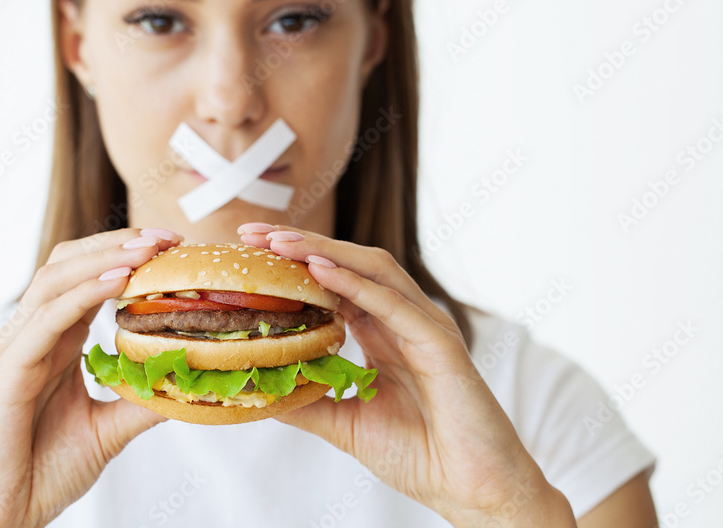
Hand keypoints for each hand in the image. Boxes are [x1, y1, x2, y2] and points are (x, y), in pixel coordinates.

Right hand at [0, 228, 181, 527]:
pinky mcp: (7, 369)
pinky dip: (82, 294)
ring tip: (147, 248)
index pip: (86, 278)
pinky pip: (46, 318)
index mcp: (54, 342)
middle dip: (117, 243)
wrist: (3, 516)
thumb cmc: (44, 472)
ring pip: (55, 280)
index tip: (172, 247)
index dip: (126, 255)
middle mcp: (32, 334)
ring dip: (103, 257)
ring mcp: (16, 347)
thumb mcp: (108, 430)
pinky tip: (117, 281)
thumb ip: (141, 402)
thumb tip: (186, 383)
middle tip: (165, 237)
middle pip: (69, 264)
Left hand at [238, 222, 575, 526]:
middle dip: (301, 243)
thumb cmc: (421, 455)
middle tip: (253, 231)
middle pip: (350, 263)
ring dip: (323, 251)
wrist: (472, 491)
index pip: (335, 280)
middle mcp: (405, 320)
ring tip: (279, 242)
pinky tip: (319, 270)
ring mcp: (425, 326)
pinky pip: (394, 305)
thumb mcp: (346, 424)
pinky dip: (356, 284)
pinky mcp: (442, 345)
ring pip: (372, 270)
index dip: (295, 260)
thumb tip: (258, 388)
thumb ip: (308, 401)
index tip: (251, 247)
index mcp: (384, 332)